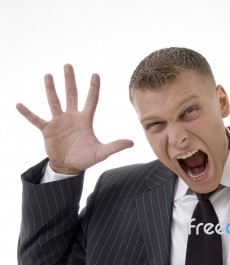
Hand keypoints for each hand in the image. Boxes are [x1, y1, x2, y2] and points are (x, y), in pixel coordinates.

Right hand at [16, 64, 133, 174]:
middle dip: (70, 80)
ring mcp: (59, 122)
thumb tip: (132, 143)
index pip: (91, 100)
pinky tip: (19, 104)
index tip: (95, 74)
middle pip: (71, 94)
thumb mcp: (101, 153)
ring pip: (54, 102)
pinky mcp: (47, 130)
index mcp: (86, 120)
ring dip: (51, 89)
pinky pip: (36, 119)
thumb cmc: (86, 158)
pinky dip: (27, 113)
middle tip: (68, 65)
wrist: (69, 167)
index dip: (93, 88)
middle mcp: (72, 117)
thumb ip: (114, 146)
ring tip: (48, 75)